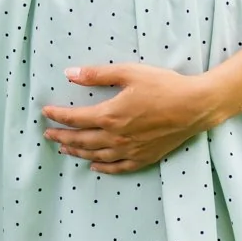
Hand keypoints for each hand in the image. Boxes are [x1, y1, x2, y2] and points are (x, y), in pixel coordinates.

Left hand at [41, 62, 215, 172]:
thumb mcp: (129, 73)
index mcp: (110, 115)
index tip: (46, 113)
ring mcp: (129, 150)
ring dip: (77, 153)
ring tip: (65, 149)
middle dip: (62, 137)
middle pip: (81, 140)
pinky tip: (94, 166)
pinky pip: (118, 167)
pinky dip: (103, 168)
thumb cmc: (164, 86)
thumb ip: (97, 74)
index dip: (58, 116)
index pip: (75, 118)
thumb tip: (70, 74)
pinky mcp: (143, 157)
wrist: (195, 106)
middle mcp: (116, 137)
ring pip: (96, 156)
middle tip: (49, 135)